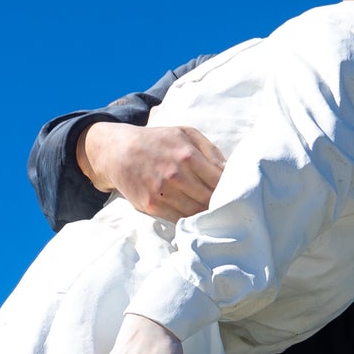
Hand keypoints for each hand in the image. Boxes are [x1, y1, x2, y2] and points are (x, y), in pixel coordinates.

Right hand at [79, 122, 225, 219]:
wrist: (119, 151)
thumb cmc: (158, 141)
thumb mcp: (185, 133)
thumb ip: (210, 151)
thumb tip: (229, 172)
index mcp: (187, 155)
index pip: (219, 181)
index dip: (230, 189)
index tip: (234, 193)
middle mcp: (175, 175)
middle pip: (209, 199)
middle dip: (219, 204)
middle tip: (227, 207)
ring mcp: (162, 192)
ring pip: (195, 212)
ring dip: (205, 214)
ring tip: (212, 213)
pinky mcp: (151, 205)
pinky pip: (178, 219)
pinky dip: (188, 220)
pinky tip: (194, 217)